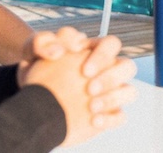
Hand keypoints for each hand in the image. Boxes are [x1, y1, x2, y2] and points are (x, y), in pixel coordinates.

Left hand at [19, 29, 137, 145]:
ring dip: (113, 98)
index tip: (84, 70)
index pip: (111, 44)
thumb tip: (58, 50)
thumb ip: (42, 42)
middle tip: (90, 89)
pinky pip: (120, 116)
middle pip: (128, 66)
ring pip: (130, 91)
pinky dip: (110, 119)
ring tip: (92, 107)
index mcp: (95, 50)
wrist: (33, 99)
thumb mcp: (33, 52)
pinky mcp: (108, 113)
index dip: (103, 56)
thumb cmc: (38, 70)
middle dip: (111, 77)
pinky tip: (93, 121)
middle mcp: (108, 69)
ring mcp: (110, 92)